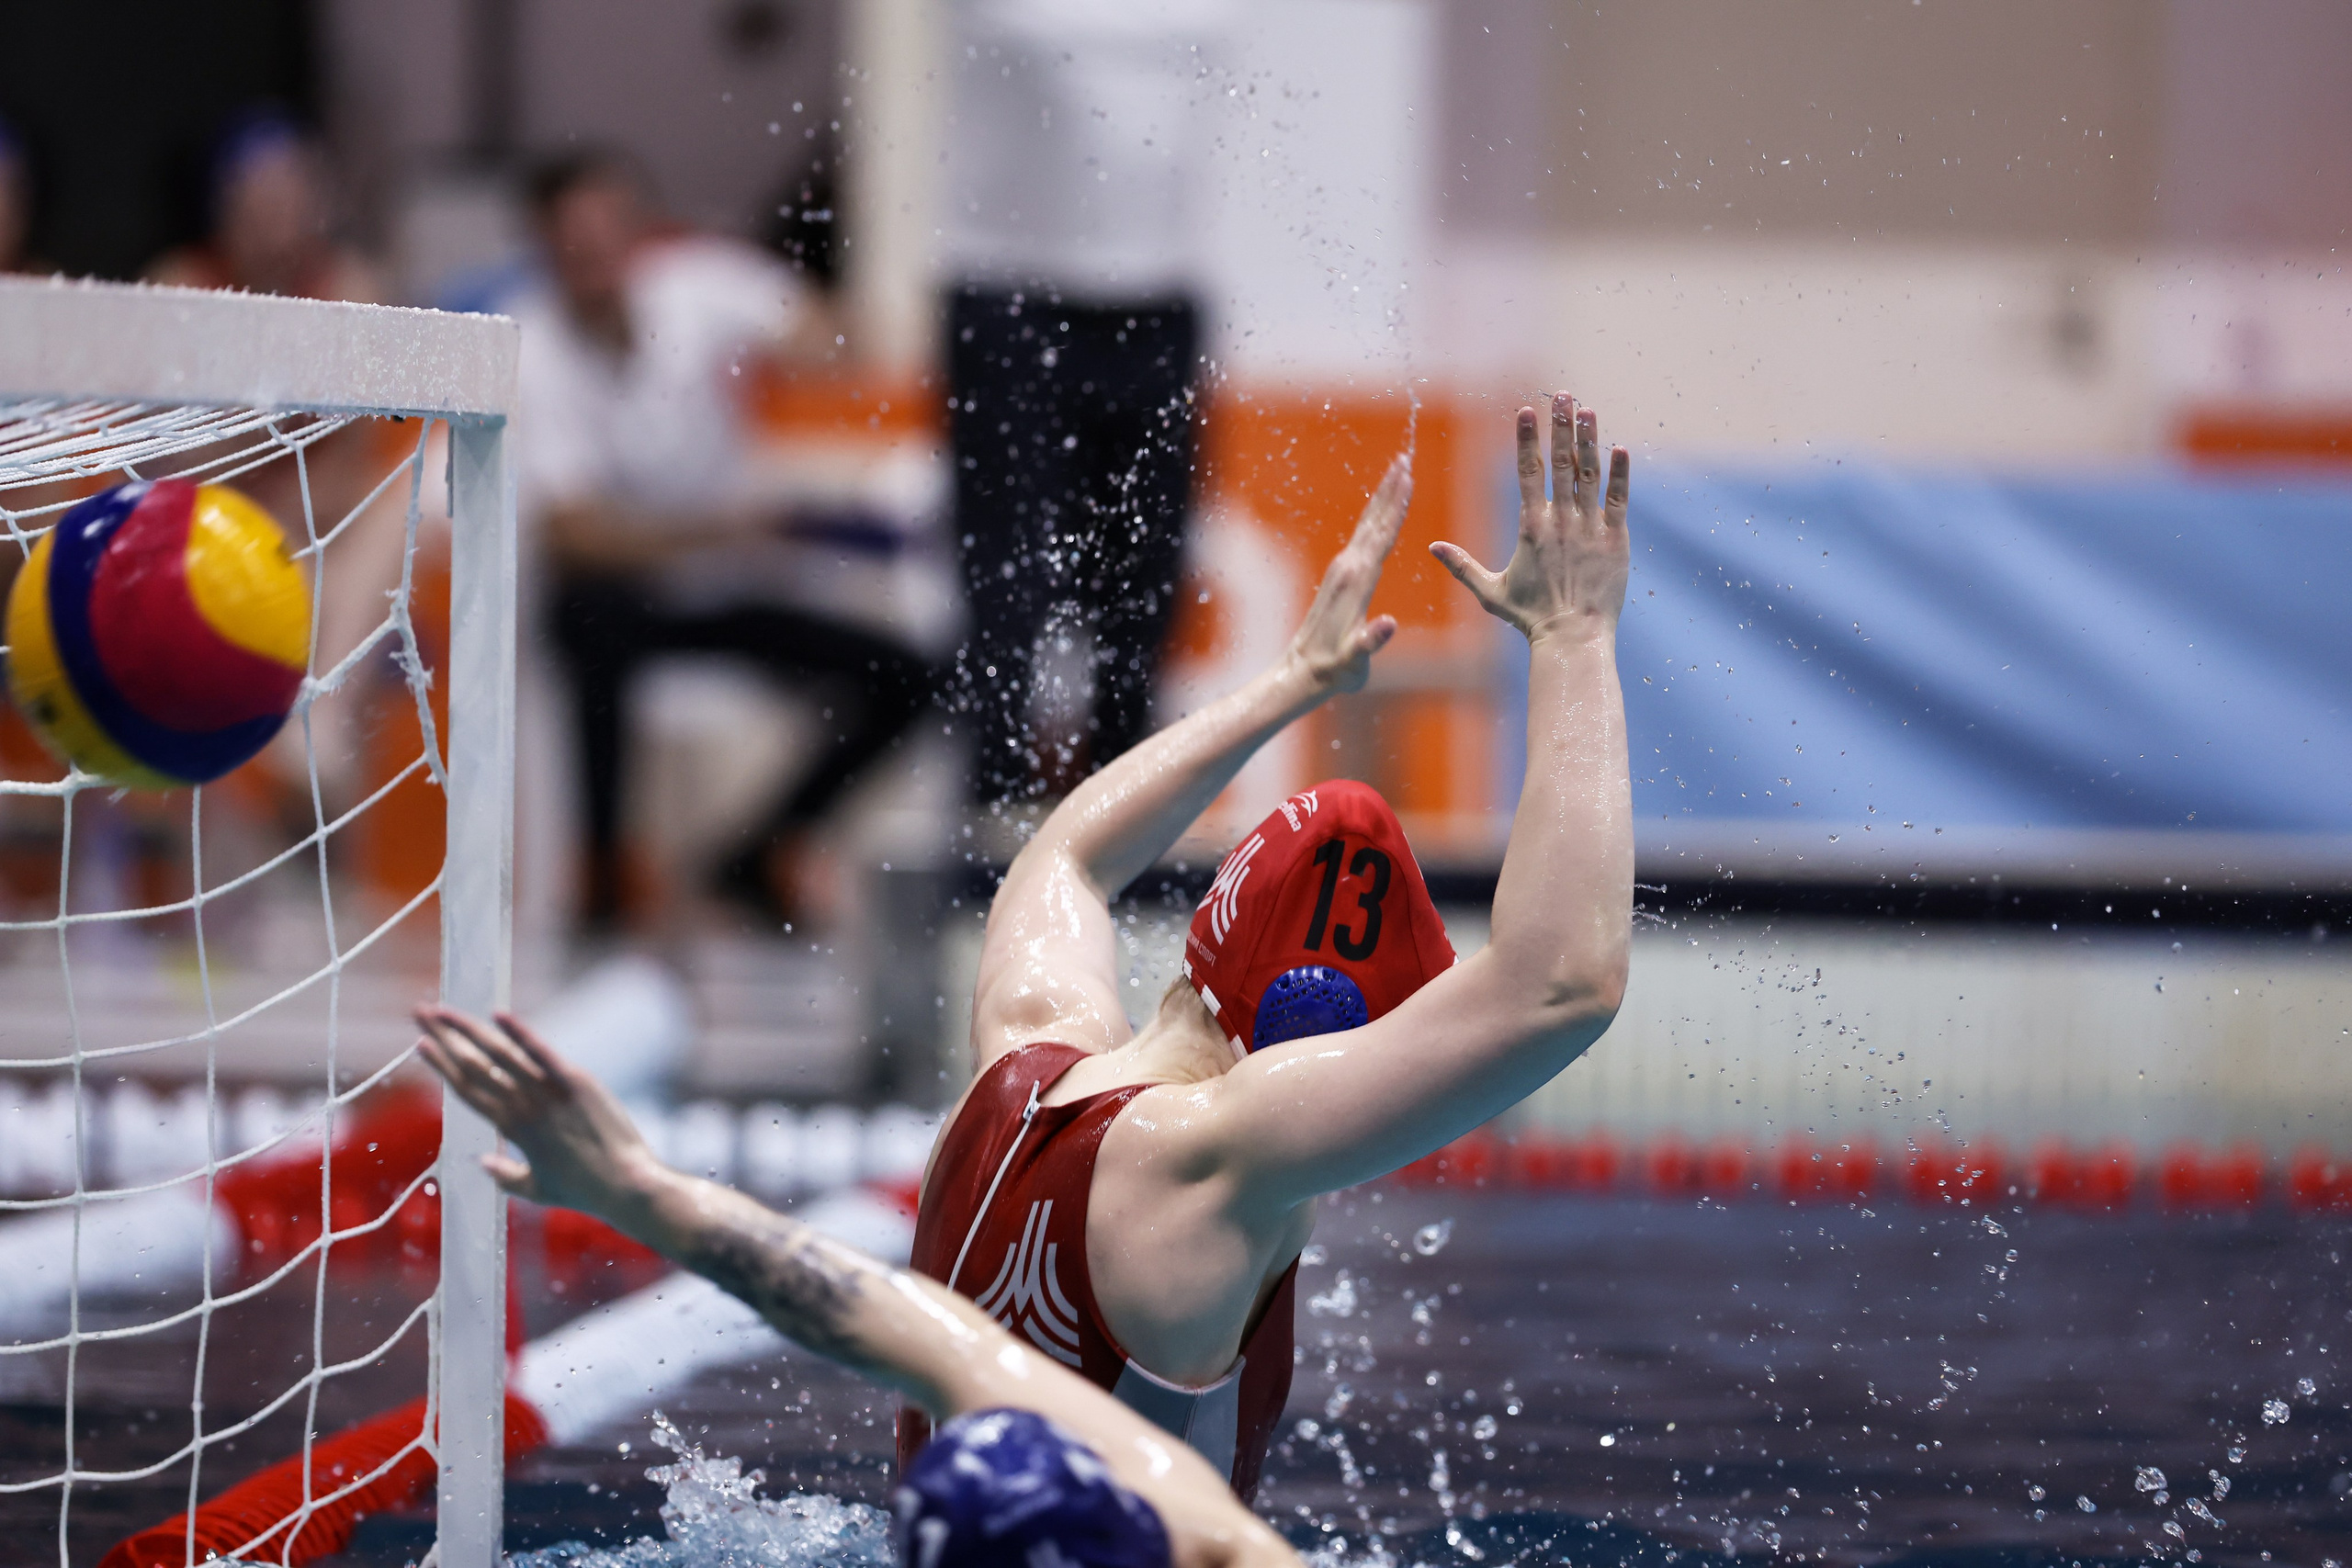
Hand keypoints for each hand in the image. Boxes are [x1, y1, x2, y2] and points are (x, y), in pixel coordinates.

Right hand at [413, 1005, 661, 1219]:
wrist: (625, 1186)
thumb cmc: (585, 1190)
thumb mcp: (538, 1190)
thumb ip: (506, 1176)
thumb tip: (481, 1163)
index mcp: (510, 1128)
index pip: (466, 1089)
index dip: (441, 1065)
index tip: (420, 1044)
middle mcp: (522, 1107)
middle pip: (472, 1065)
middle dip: (444, 1037)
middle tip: (420, 1011)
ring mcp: (547, 1092)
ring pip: (499, 1054)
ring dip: (467, 1028)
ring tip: (442, 1009)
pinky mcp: (575, 1082)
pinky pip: (542, 1053)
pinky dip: (520, 1033)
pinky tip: (498, 1013)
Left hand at [1286, 455, 1410, 693]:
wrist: (1302, 673)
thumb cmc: (1334, 670)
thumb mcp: (1355, 661)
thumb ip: (1371, 642)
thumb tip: (1388, 624)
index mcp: (1358, 582)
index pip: (1382, 536)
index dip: (1397, 506)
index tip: (1407, 477)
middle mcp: (1348, 569)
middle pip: (1375, 521)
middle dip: (1390, 489)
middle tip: (1403, 457)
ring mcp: (1342, 570)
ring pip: (1368, 525)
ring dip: (1383, 498)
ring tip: (1397, 471)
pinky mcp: (1340, 577)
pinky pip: (1364, 538)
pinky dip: (1376, 518)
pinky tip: (1381, 512)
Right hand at [1432, 394, 1629, 645]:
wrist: (1572, 638)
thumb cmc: (1530, 617)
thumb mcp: (1489, 592)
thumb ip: (1462, 566)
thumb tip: (1431, 548)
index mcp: (1530, 527)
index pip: (1528, 473)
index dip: (1527, 439)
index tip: (1526, 411)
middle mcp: (1560, 522)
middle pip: (1561, 464)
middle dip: (1560, 426)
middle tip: (1562, 395)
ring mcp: (1590, 529)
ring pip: (1589, 475)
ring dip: (1588, 440)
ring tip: (1587, 410)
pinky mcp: (1615, 540)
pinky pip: (1618, 500)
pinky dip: (1620, 474)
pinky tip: (1621, 448)